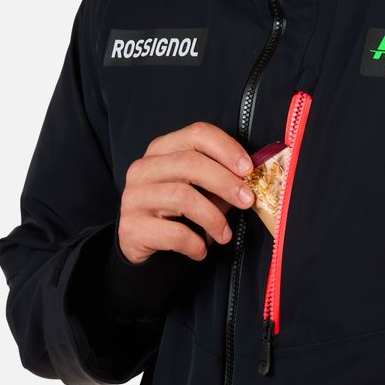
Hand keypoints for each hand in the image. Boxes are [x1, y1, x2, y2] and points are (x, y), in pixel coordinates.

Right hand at [118, 122, 254, 263]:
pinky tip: (201, 250)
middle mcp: (143, 168)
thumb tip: (252, 181)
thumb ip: (221, 181)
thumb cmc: (176, 213)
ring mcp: (134, 197)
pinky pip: (174, 233)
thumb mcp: (199, 190)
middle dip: (226, 182)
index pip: (196, 134)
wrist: (141, 245)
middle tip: (247, 201)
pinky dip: (196, 243)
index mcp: (162, 150)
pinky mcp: (131, 227)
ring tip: (225, 234)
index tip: (248, 169)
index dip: (227, 149)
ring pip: (183, 197)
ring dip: (213, 218)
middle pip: (189, 163)